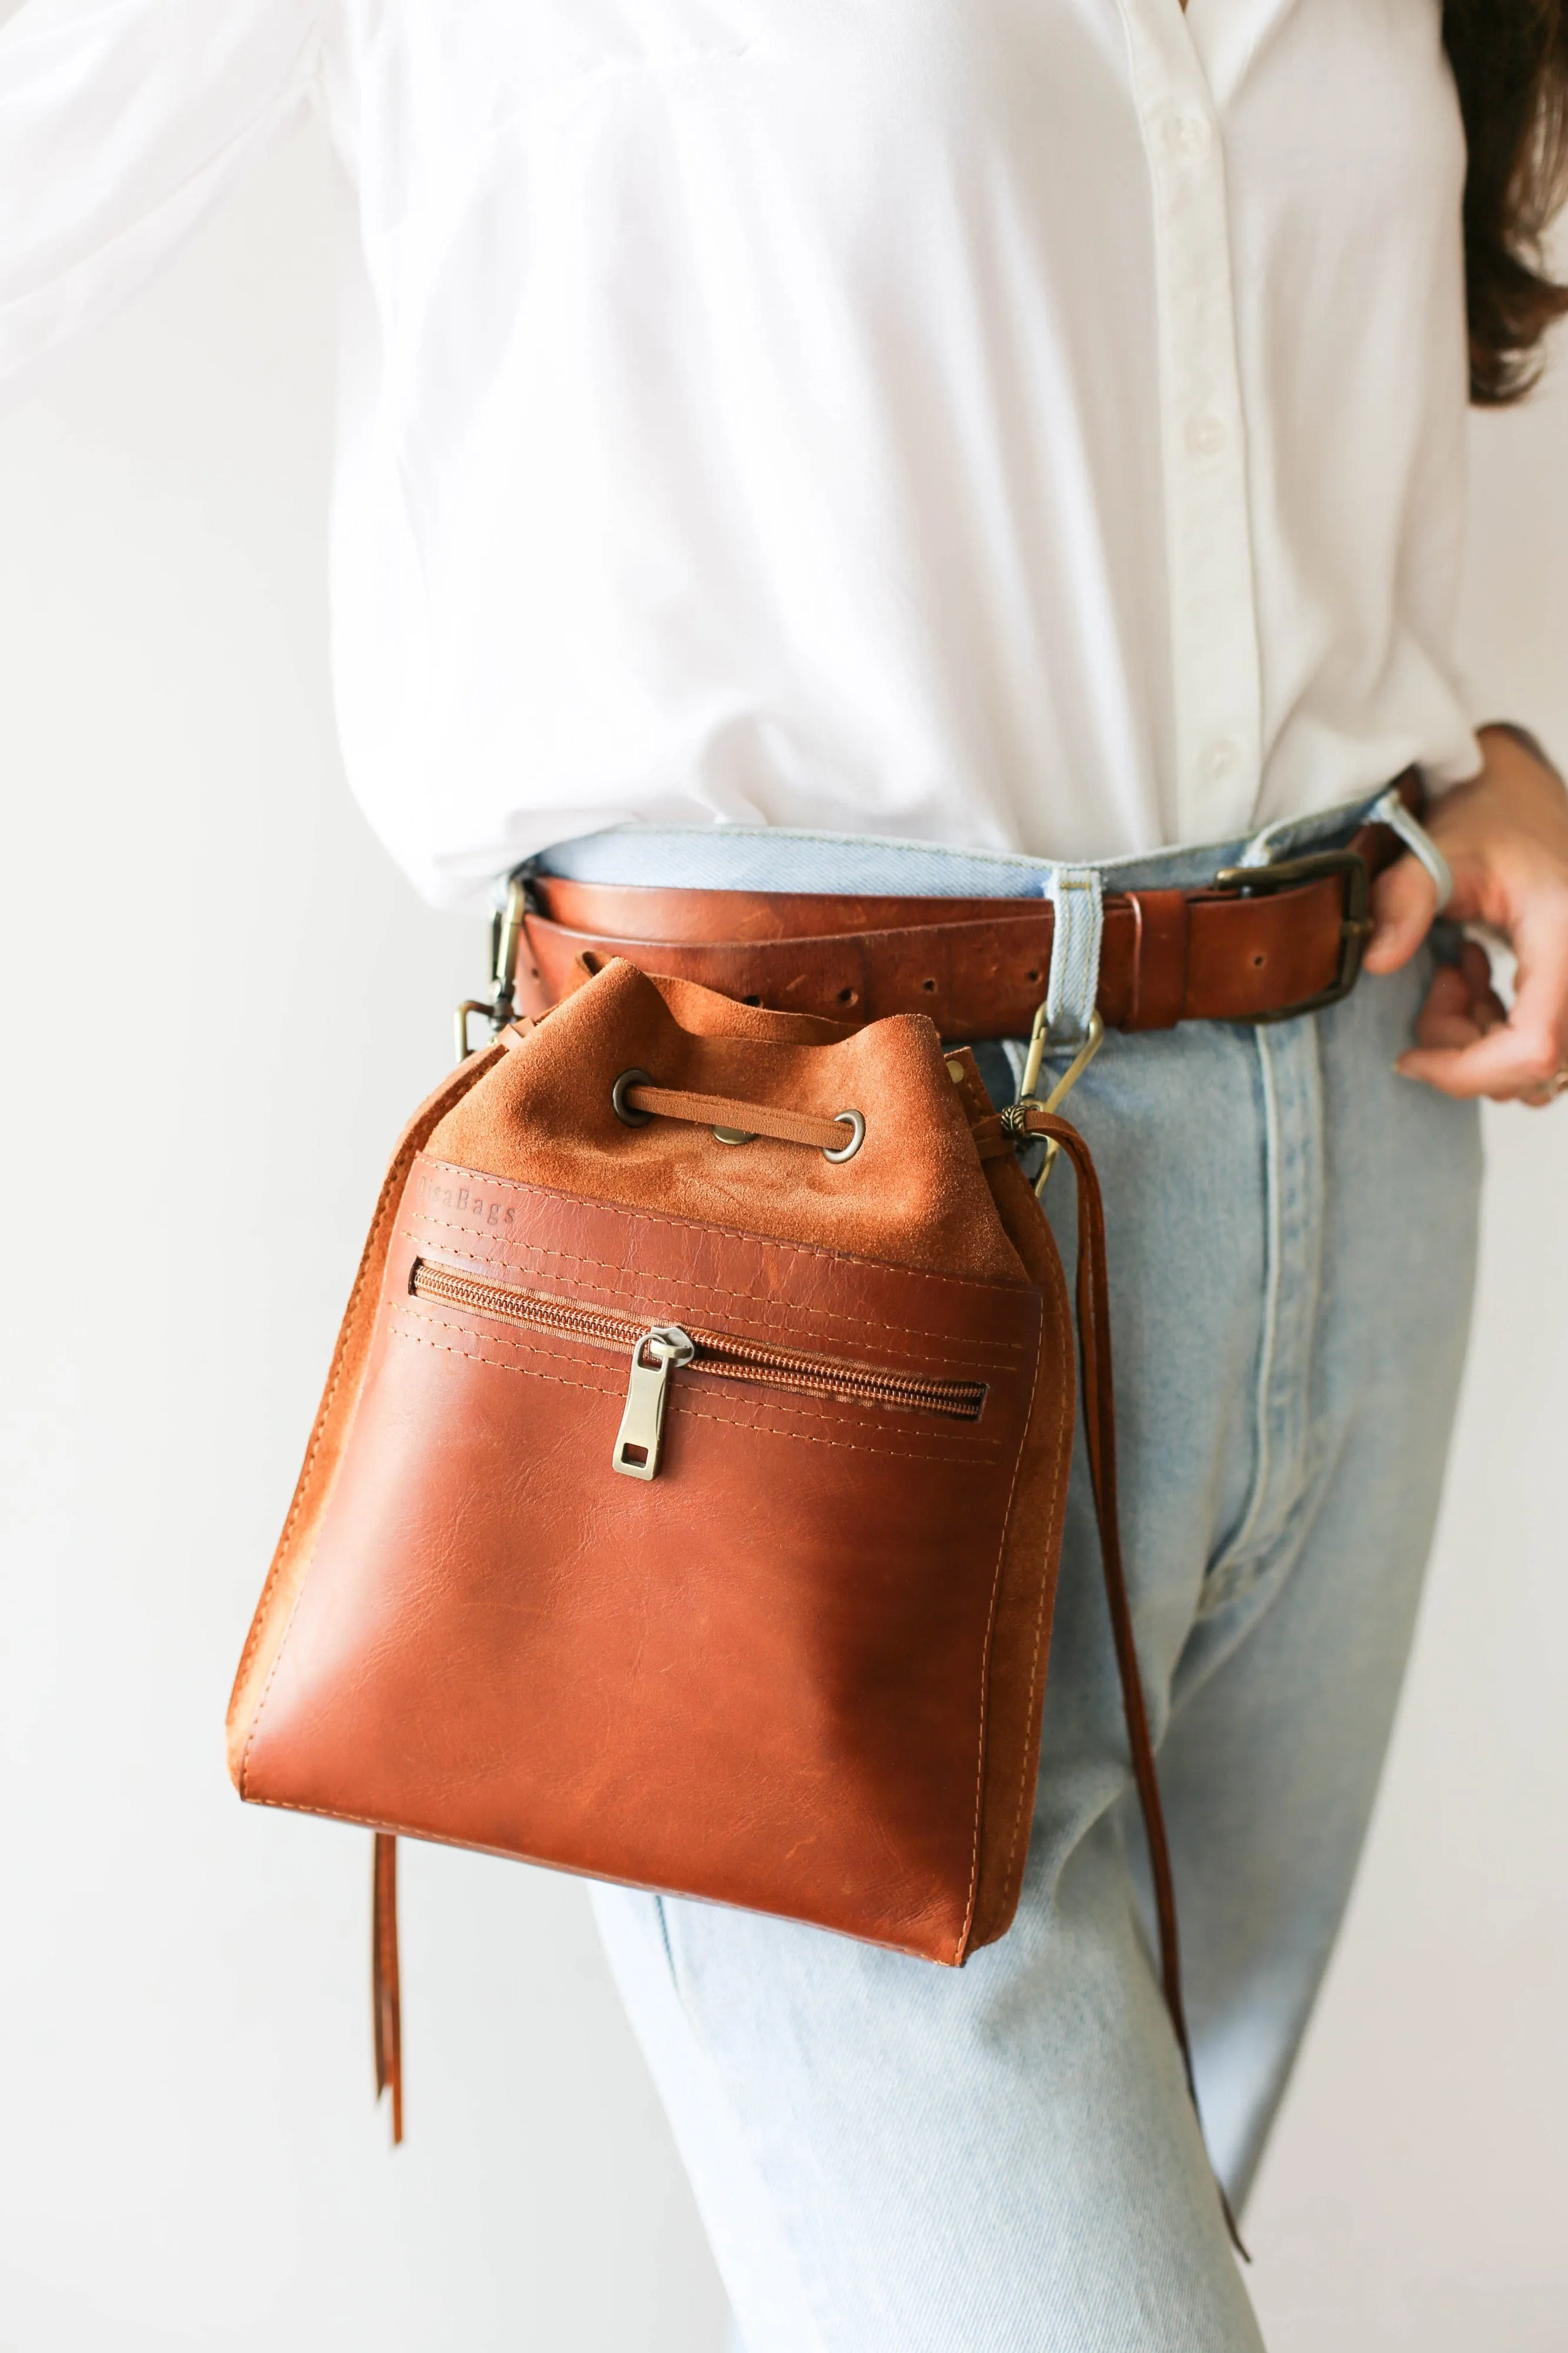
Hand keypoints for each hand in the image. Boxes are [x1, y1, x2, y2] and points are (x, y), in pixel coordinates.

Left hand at [1362, 726, 1567, 1105]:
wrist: (1521, 799)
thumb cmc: (1486, 819)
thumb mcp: (1436, 851)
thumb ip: (1402, 901)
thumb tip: (1375, 960)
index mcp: (1565, 934)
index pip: (1533, 1046)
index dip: (1467, 1070)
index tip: (1409, 1057)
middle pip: (1532, 1066)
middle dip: (1464, 1050)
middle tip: (1435, 986)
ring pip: (1534, 1064)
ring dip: (1476, 1038)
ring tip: (1452, 975)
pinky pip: (1536, 1044)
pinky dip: (1491, 1028)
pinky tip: (1470, 976)